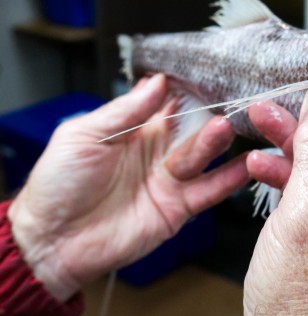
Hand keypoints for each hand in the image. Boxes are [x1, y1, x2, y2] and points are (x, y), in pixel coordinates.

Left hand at [8, 74, 249, 300]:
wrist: (51, 241)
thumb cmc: (57, 183)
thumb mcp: (83, 136)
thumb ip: (124, 112)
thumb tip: (157, 82)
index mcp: (135, 130)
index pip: (169, 103)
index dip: (187, 89)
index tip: (208, 74)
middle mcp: (158, 153)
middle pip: (192, 128)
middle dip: (208, 113)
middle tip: (226, 101)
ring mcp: (170, 181)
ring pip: (202, 156)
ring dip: (217, 142)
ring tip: (227, 127)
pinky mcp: (178, 209)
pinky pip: (210, 191)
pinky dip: (230, 179)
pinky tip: (248, 165)